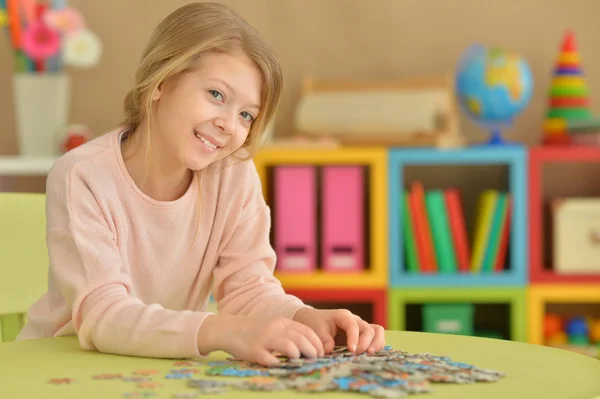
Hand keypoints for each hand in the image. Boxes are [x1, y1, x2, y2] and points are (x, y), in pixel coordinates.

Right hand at [196, 314, 324, 365]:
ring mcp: (264, 339)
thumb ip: (289, 331)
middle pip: (301, 339)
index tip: (321, 352)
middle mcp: (275, 329)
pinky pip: (270, 359)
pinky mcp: (254, 351)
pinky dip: (279, 364)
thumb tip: (309, 344)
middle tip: (315, 359)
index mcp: (281, 322)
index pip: (306, 331)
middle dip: (312, 351)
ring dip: (299, 356)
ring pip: (289, 347)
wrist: (228, 329)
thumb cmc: (254, 329)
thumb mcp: (273, 324)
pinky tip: (282, 366)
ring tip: (301, 362)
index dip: (316, 342)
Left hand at [293, 308, 384, 354]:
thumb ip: (324, 339)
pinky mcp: (362, 334)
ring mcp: (360, 326)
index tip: (351, 350)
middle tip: (357, 354)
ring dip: (376, 343)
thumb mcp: (316, 330)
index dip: (354, 338)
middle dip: (366, 343)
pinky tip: (370, 355)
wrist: (314, 320)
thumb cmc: (315, 323)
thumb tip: (330, 350)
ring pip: (377, 331)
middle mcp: (355, 320)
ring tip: (369, 354)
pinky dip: (376, 345)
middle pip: (369, 329)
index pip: (353, 325)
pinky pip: (376, 337)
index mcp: (343, 316)